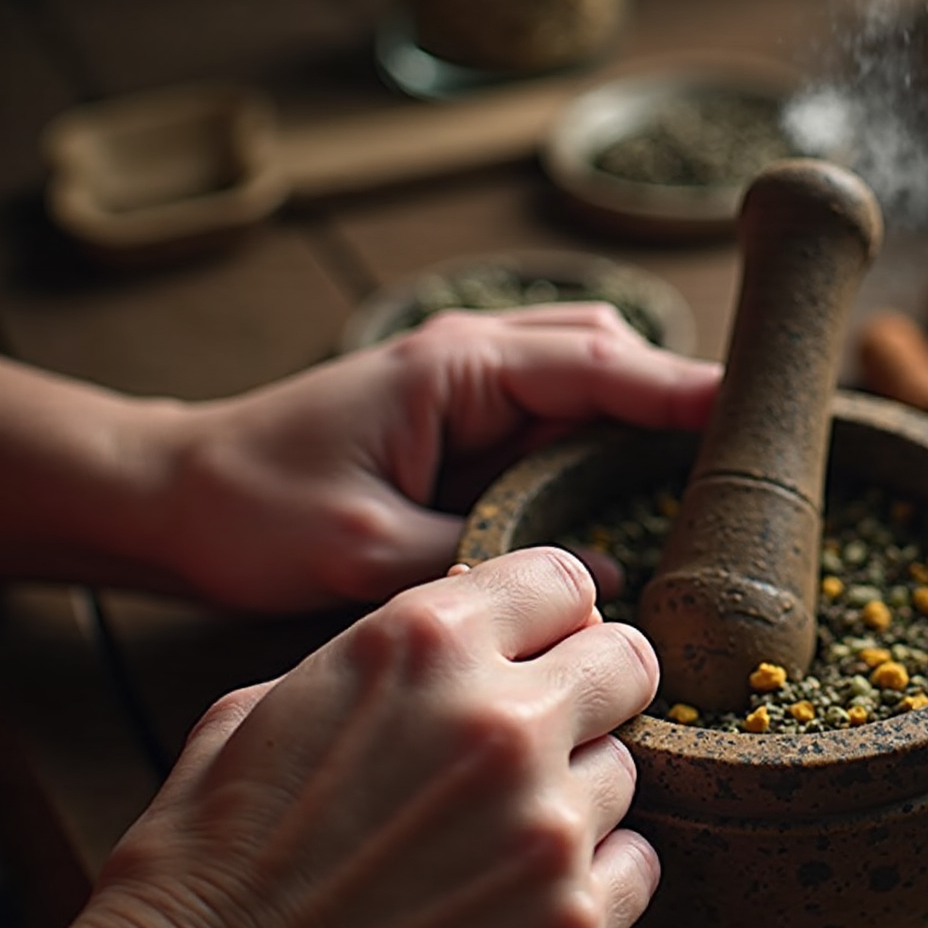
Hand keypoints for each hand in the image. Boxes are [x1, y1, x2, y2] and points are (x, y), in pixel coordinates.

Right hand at [57, 546, 660, 927]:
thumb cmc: (207, 866)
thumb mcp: (269, 705)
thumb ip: (390, 657)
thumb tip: (480, 627)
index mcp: (424, 647)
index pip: (564, 580)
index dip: (552, 616)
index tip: (542, 647)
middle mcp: (502, 725)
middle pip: (625, 664)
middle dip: (592, 690)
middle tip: (547, 735)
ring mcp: (548, 833)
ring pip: (621, 774)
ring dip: (573, 796)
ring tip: (489, 845)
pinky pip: (635, 869)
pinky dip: (592, 880)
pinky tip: (514, 902)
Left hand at [159, 304, 717, 610]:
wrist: (171, 496)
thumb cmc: (251, 511)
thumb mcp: (364, 550)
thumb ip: (480, 559)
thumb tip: (600, 576)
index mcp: (455, 370)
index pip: (598, 362)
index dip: (682, 387)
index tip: (756, 410)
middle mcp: (471, 361)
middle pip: (610, 351)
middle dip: (679, 393)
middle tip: (752, 454)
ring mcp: (468, 387)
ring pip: (590, 378)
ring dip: (646, 415)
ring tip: (713, 476)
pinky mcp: (461, 424)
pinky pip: (558, 418)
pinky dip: (605, 441)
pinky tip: (636, 496)